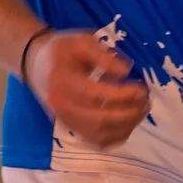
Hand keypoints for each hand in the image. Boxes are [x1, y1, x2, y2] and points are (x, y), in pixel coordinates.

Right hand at [24, 29, 149, 148]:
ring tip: (142, 110)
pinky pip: (96, 141)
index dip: (122, 95)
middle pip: (98, 120)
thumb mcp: (81, 41)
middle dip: (128, 113)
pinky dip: (117, 136)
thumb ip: (103, 55)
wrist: (36, 64)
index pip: (95, 95)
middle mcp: (62, 106)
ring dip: (126, 126)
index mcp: (62, 82)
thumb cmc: (62, 50)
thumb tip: (126, 71)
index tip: (142, 88)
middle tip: (146, 100)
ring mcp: (66, 120)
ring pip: (99, 134)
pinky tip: (130, 122)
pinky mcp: (72, 128)